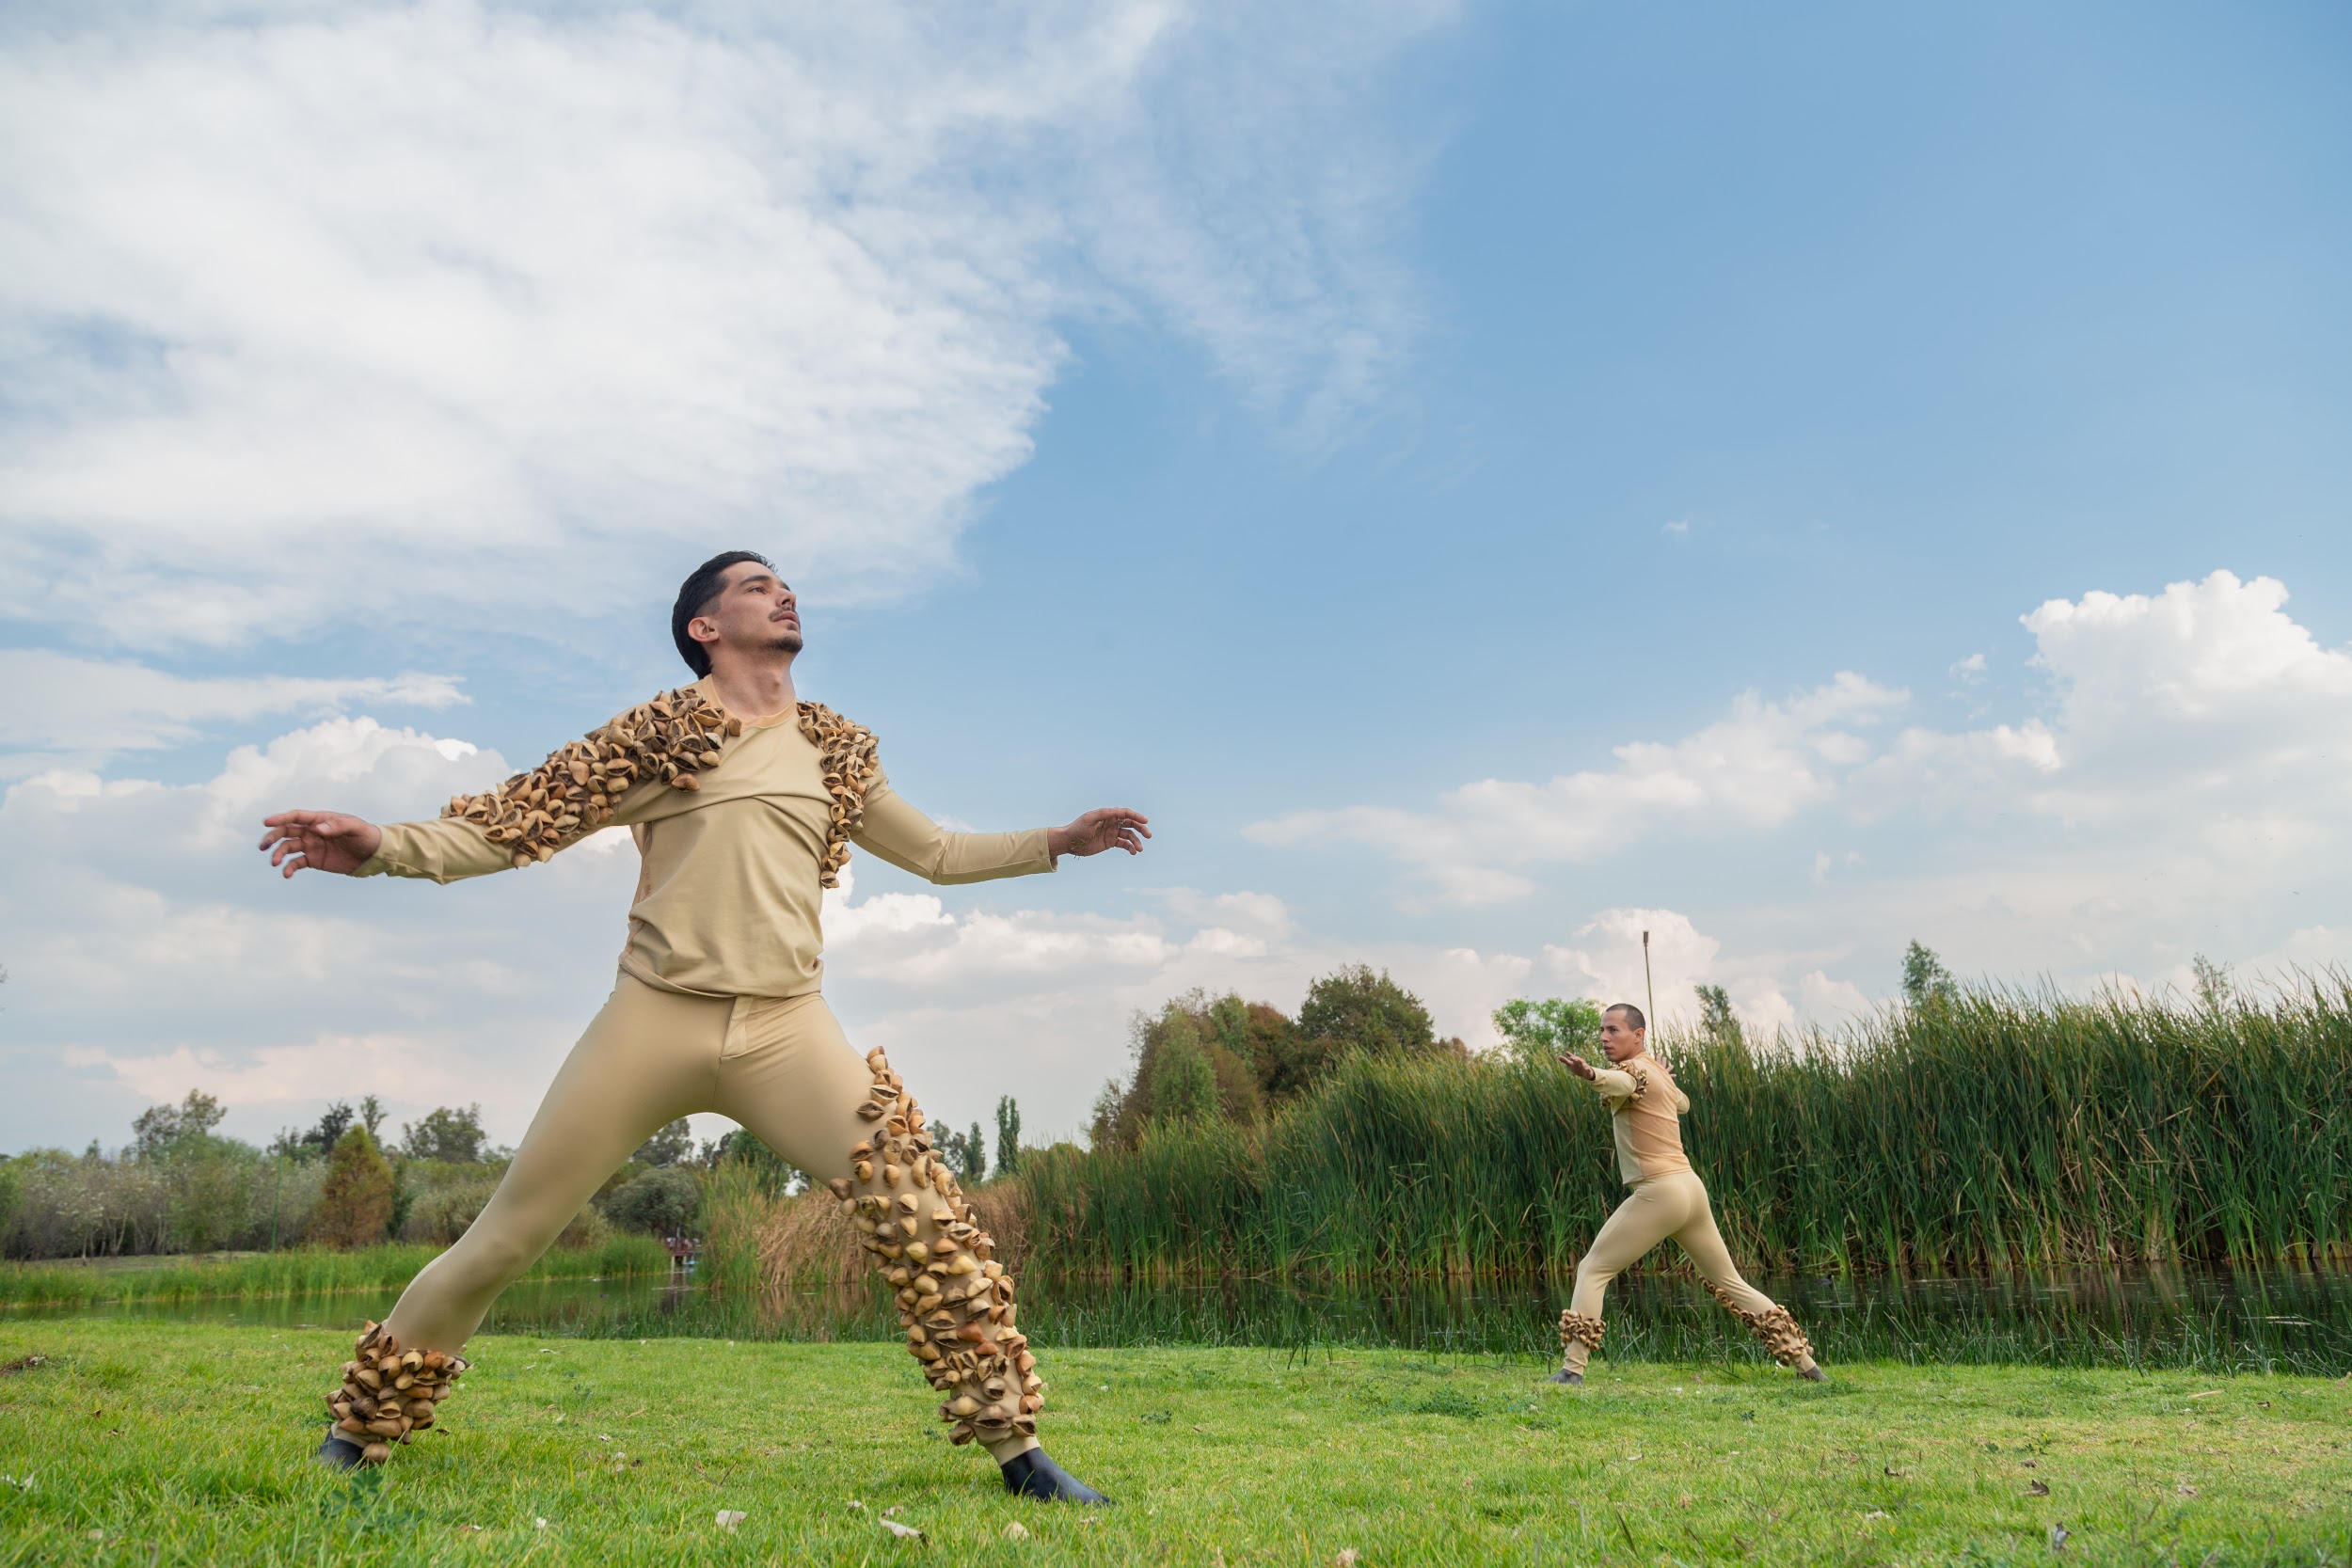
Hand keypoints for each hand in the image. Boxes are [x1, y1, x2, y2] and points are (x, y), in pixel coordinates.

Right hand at [259, 810, 383, 877]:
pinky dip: (289, 868)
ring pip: (288, 848)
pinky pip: (296, 863)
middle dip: (273, 837)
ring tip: (274, 862)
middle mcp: (311, 832)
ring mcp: (311, 846)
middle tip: (263, 846)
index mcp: (320, 820)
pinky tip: (286, 874)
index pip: (296, 817)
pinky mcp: (313, 860)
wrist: (373, 854)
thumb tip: (317, 829)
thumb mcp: (355, 828)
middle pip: (286, 831)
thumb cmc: (365, 835)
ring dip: (278, 854)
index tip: (266, 822)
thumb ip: (337, 826)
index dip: (280, 818)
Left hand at [1047, 807, 1150, 859]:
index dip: (1136, 816)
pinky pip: (1124, 844)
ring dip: (1136, 841)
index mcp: (1108, 815)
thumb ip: (1103, 814)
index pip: (1125, 813)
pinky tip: (1133, 852)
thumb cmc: (1078, 828)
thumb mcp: (1089, 819)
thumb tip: (1117, 810)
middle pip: (1131, 823)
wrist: (1069, 842)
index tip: (1145, 821)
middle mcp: (1112, 822)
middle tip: (1148, 835)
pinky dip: (1130, 847)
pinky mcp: (1110, 842)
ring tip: (1139, 849)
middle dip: (1141, 829)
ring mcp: (1112, 833)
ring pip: (1129, 835)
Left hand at [1557, 1052, 1597, 1081]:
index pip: (1572, 1058)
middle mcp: (1580, 1062)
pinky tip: (1587, 1069)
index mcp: (1576, 1060)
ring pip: (1583, 1064)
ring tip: (1579, 1061)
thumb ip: (1565, 1060)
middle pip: (1577, 1060)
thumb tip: (1558, 1056)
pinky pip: (1588, 1070)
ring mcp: (1584, 1066)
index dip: (1570, 1056)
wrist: (1586, 1073)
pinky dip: (1587, 1069)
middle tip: (1571, 1057)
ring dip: (1581, 1063)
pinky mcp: (1588, 1070)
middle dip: (1575, 1059)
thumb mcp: (1571, 1064)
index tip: (1566, 1052)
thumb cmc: (1577, 1067)